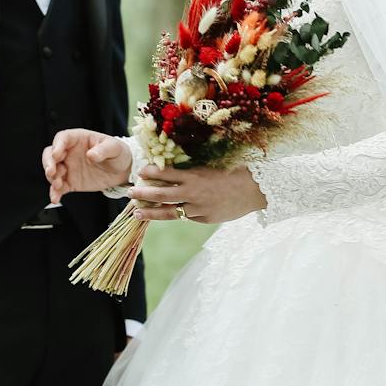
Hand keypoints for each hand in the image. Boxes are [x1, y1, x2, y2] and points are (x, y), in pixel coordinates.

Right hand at [43, 128, 131, 201]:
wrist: (122, 170)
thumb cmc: (118, 153)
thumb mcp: (114, 148)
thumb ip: (103, 150)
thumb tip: (91, 155)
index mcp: (79, 139)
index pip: (63, 138)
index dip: (57, 145)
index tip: (56, 155)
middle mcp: (70, 152)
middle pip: (51, 154)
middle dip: (48, 162)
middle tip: (51, 171)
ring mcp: (69, 168)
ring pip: (52, 171)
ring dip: (52, 178)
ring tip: (58, 185)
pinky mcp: (71, 182)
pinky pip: (59, 187)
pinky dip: (55, 193)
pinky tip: (55, 198)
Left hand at [128, 164, 265, 224]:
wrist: (256, 190)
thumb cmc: (235, 172)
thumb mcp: (212, 166)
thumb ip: (193, 170)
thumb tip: (174, 168)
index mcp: (195, 176)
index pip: (167, 174)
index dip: (152, 172)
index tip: (140, 171)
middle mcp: (193, 193)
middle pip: (162, 195)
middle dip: (143, 194)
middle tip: (129, 193)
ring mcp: (198, 209)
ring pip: (169, 212)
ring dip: (151, 212)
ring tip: (136, 213)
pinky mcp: (204, 219)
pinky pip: (186, 216)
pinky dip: (176, 214)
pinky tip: (165, 213)